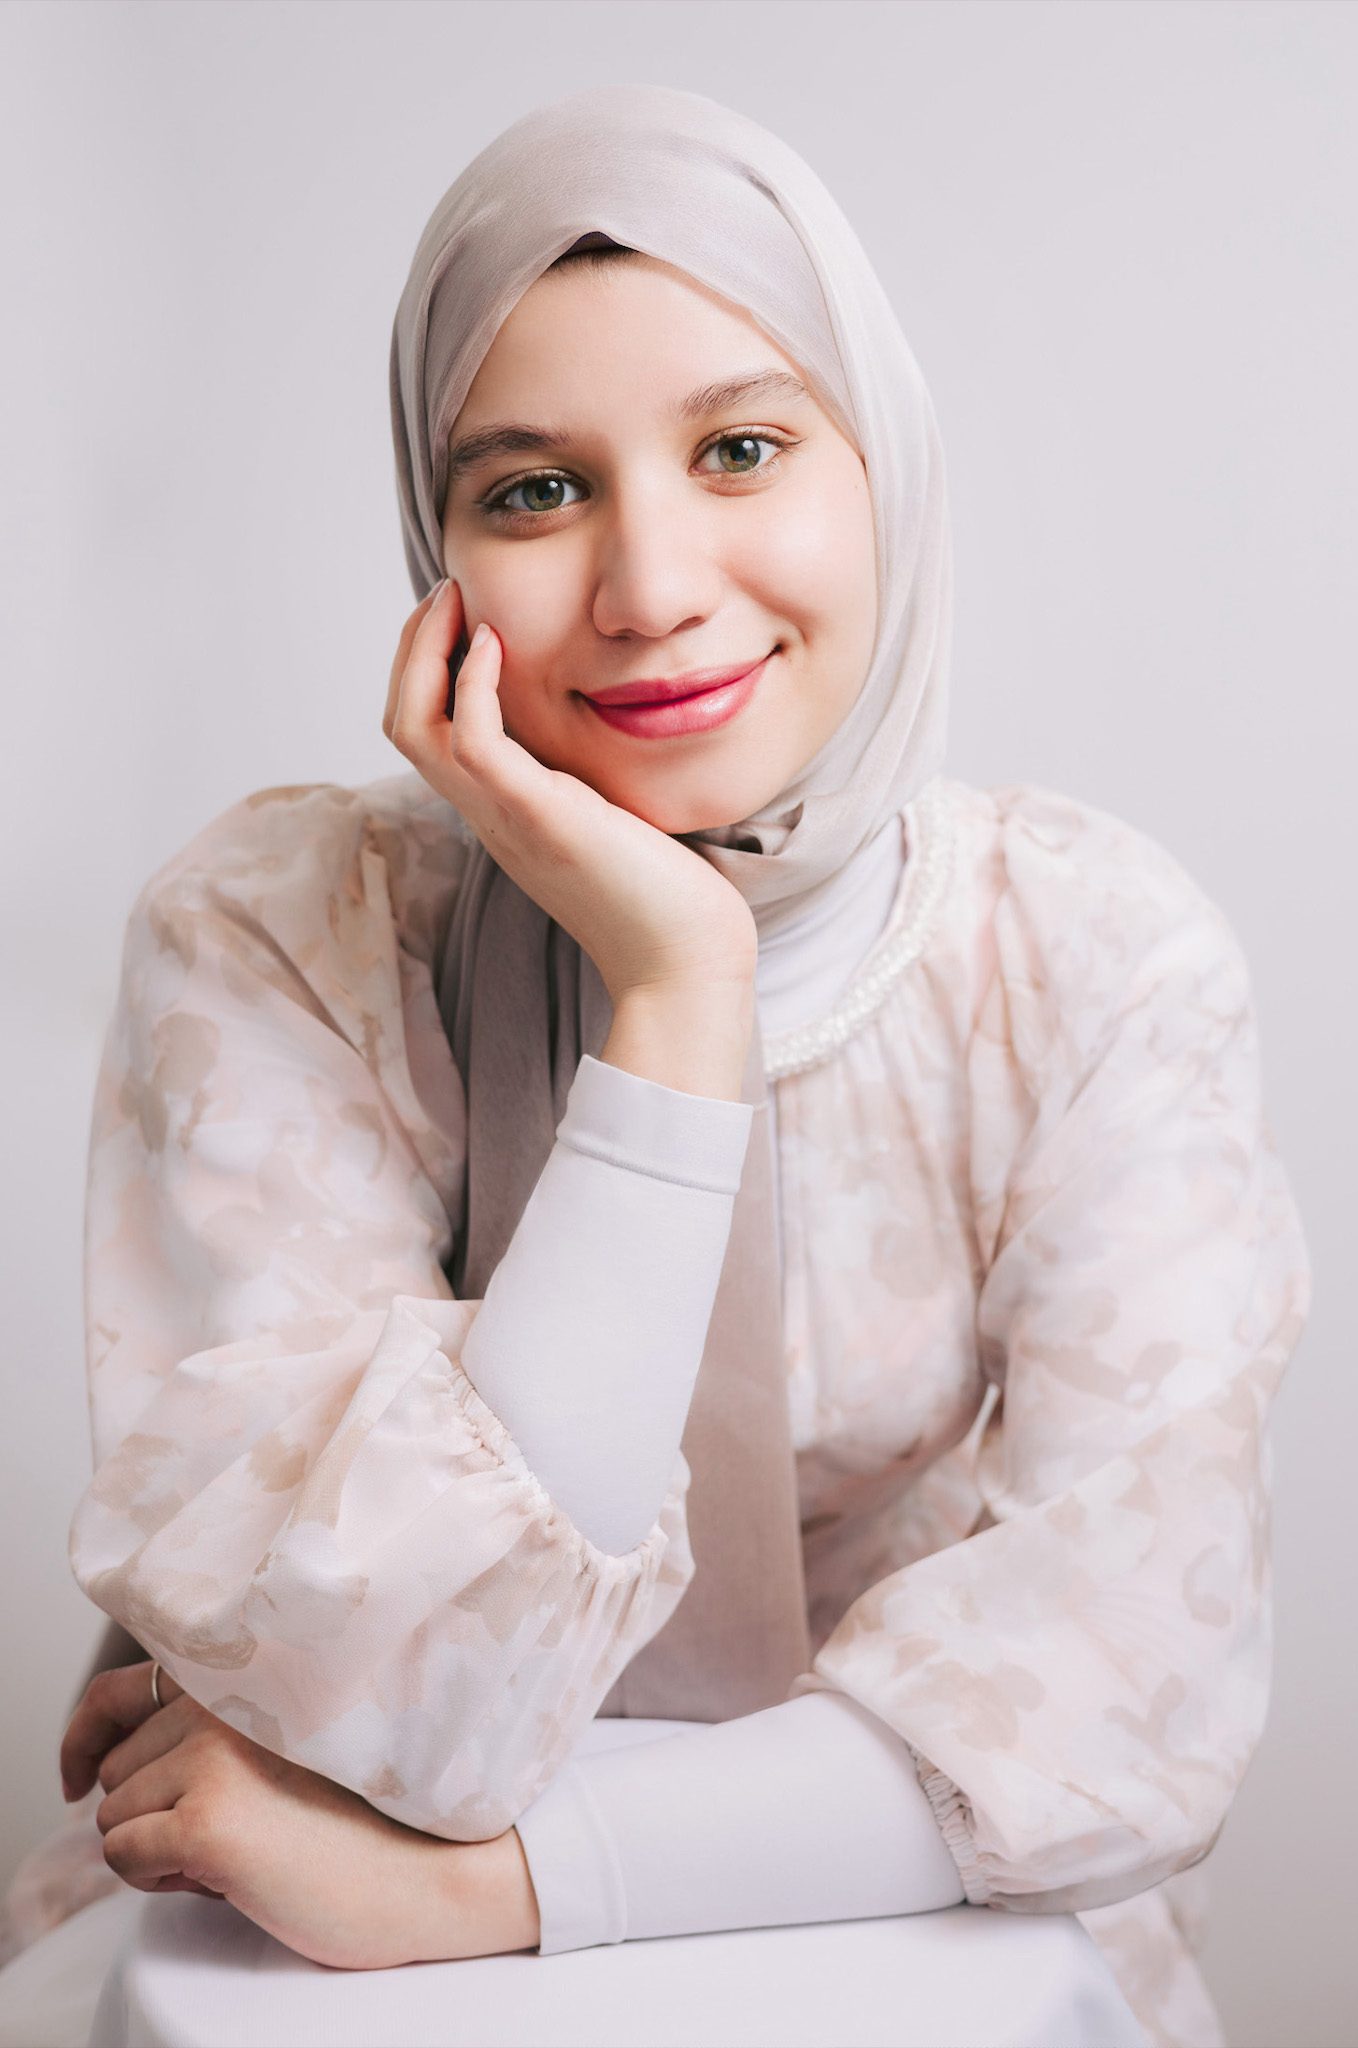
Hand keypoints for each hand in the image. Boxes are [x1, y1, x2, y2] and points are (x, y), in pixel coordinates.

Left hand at [60, 1662, 540, 1966]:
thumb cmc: (361, 1818)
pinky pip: (122, 1856)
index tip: (73, 1775)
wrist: (422, 1870)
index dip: (82, 1736)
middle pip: (112, 1770)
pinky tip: (223, 1875)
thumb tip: (111, 1764)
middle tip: (228, 1829)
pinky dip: (155, 1879)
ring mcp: (211, 1757)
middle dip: (150, 1811)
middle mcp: (221, 1703)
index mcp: (242, 1679)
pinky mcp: (206, 1820)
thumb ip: (211, 1730)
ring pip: (111, 1817)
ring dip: (155, 1848)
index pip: (118, 1690)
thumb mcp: (282, 1747)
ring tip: (236, 1851)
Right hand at [382, 580, 757, 1004]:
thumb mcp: (614, 817)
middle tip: (447, 592)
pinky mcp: (538, 817)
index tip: (463, 615)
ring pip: (415, 727)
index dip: (428, 669)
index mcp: (503, 814)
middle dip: (413, 648)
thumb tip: (606, 732)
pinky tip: (497, 642)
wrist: (685, 962)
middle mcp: (490, 815)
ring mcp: (505, 818)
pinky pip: (471, 740)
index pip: (429, 734)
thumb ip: (591, 778)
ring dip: (425, 651)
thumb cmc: (668, 898)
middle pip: (404, 722)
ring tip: (457, 600)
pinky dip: (470, 683)